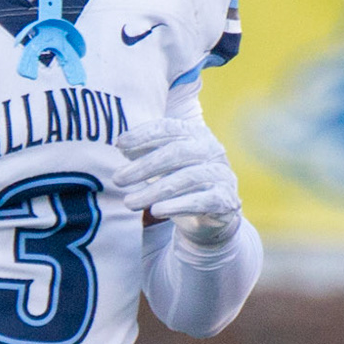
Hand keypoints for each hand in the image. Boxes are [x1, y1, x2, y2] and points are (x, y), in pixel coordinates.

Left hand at [115, 116, 241, 247]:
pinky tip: (156, 211)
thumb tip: (122, 146)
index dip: (143, 135)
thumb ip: (145, 151)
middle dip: (143, 166)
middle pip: (177, 152)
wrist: (208, 215)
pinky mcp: (226, 199)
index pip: (168, 128)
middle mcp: (211, 149)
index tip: (118, 145)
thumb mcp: (161, 163)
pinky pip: (201, 201)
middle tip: (117, 179)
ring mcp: (221, 174)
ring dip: (153, 191)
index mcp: (195, 133)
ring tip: (129, 202)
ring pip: (186, 178)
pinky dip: (177, 206)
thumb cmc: (178, 181)